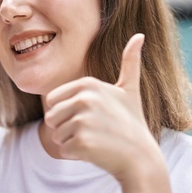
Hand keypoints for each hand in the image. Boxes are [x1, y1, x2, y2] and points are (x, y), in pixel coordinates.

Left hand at [44, 34, 161, 181]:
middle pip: (51, 117)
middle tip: (93, 131)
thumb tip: (140, 34)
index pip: (53, 100)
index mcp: (88, 84)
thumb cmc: (132, 123)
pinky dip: (75, 154)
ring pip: (56, 134)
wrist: (140, 157)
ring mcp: (83, 121)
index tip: (91, 116)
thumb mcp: (130, 90)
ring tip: (95, 140)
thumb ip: (130, 62)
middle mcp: (84, 99)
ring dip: (71, 141)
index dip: (68, 112)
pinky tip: (95, 151)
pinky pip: (62, 150)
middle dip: (67, 128)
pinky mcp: (82, 142)